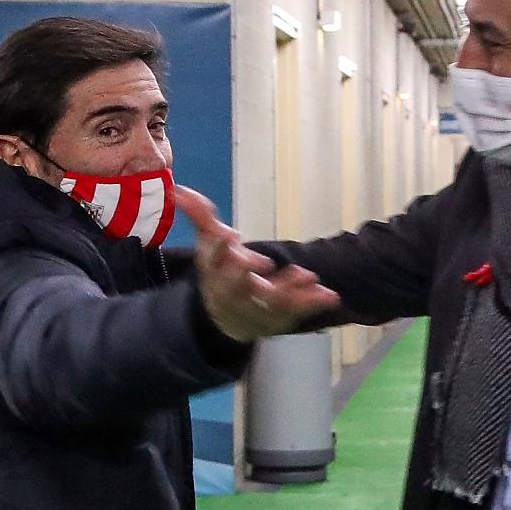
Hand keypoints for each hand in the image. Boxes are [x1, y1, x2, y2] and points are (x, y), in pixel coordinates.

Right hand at [175, 186, 339, 341]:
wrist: (226, 317)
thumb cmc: (219, 272)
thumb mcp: (209, 244)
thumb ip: (200, 216)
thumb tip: (179, 190)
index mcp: (215, 274)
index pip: (213, 262)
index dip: (220, 250)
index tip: (231, 236)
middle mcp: (233, 294)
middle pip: (236, 287)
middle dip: (248, 274)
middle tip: (266, 260)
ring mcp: (256, 309)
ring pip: (269, 303)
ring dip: (289, 290)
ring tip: (309, 276)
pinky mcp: (277, 319)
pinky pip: (295, 314)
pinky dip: (312, 304)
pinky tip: (330, 295)